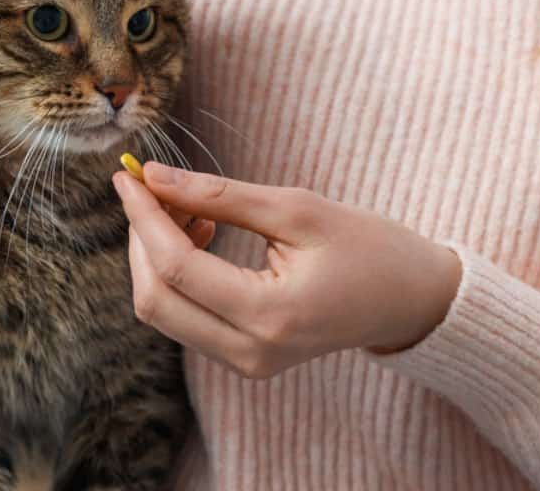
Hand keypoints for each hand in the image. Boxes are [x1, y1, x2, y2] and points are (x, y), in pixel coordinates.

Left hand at [113, 163, 462, 378]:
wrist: (412, 300)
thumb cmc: (369, 247)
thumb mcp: (298, 209)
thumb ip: (220, 195)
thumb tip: (153, 179)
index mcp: (271, 316)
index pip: (177, 269)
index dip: (144, 218)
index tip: (128, 176)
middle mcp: (251, 353)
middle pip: (156, 300)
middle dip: (143, 239)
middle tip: (156, 188)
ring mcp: (247, 364)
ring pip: (164, 311)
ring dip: (158, 255)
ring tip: (192, 207)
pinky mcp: (245, 359)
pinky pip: (186, 317)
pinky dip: (178, 273)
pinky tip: (204, 232)